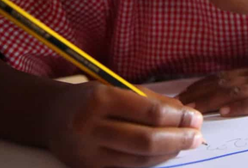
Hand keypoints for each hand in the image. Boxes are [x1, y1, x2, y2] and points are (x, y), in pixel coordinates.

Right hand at [44, 82, 203, 167]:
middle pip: (146, 140)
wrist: (51, 117)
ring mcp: (88, 152)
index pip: (150, 112)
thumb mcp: (117, 87)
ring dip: (168, 152)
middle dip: (178, 139)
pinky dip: (151, 161)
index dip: (178, 118)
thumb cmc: (91, 98)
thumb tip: (186, 113)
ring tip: (185, 144)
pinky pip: (128, 167)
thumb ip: (151, 99)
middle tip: (197, 136)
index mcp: (100, 98)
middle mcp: (91, 126)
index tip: (196, 118)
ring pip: (139, 159)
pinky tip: (165, 153)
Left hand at [178, 62, 247, 116]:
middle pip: (221, 83)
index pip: (220, 77)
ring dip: (211, 100)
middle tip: (176, 105)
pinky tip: (227, 111)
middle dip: (197, 94)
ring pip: (235, 91)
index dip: (199, 85)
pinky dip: (241, 106)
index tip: (180, 95)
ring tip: (192, 110)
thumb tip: (232, 91)